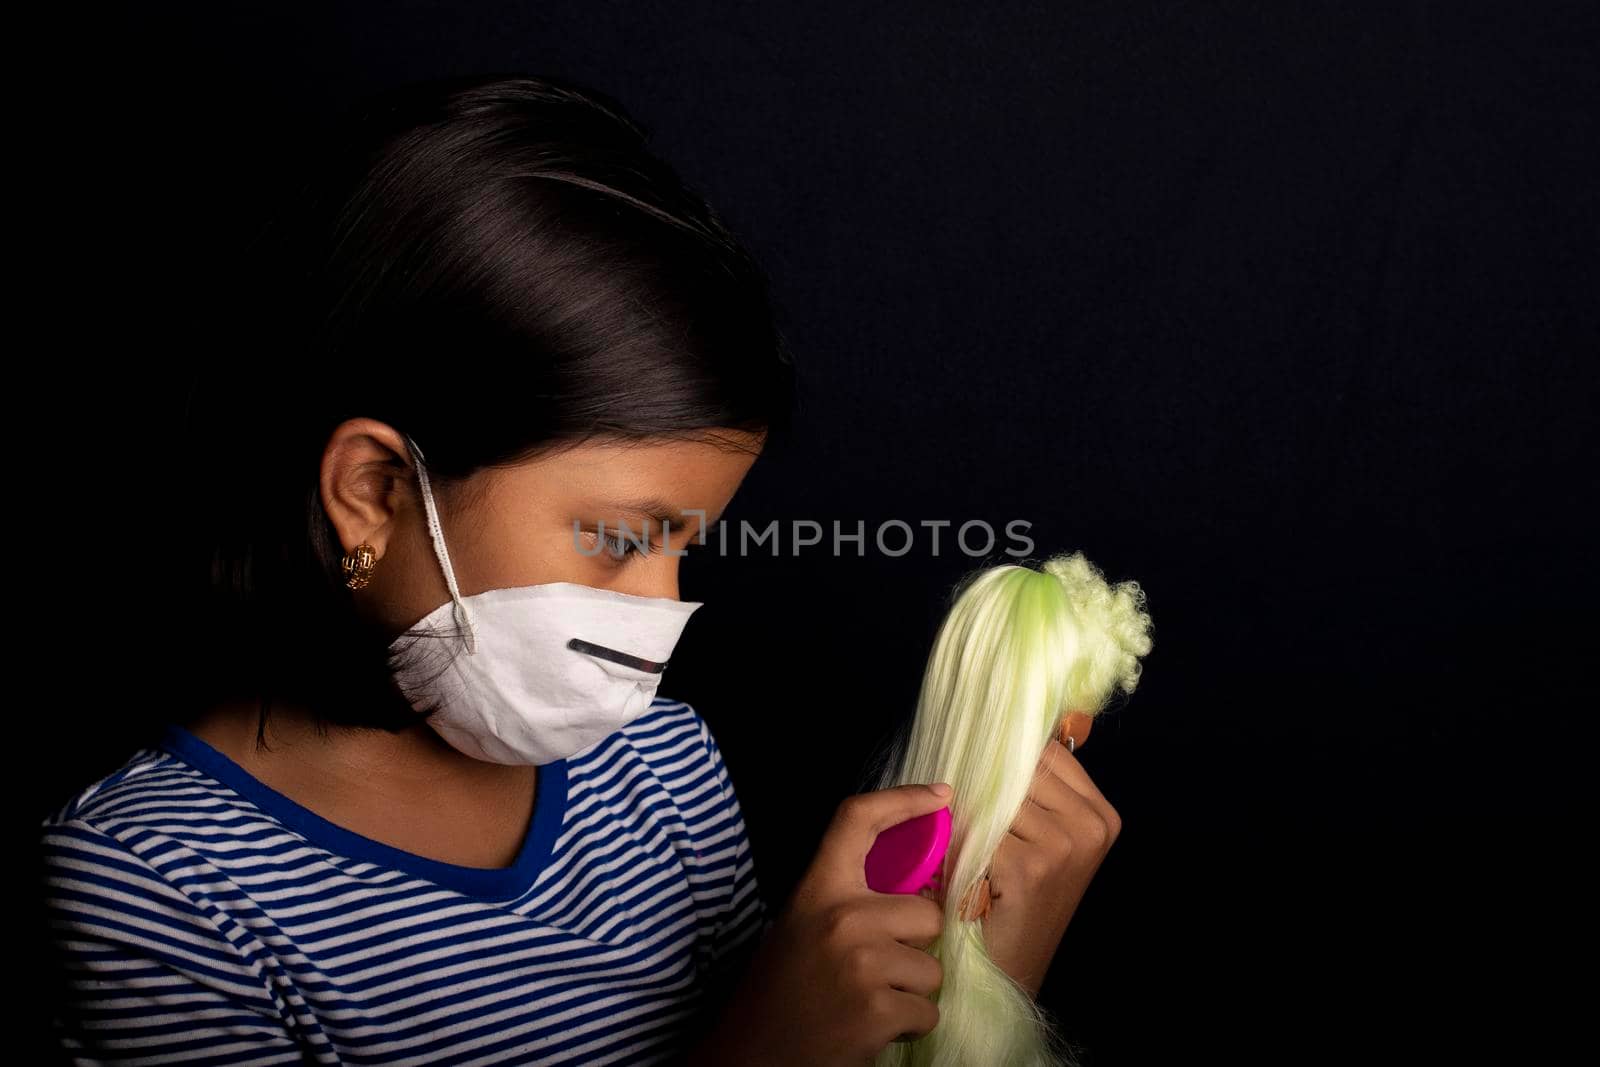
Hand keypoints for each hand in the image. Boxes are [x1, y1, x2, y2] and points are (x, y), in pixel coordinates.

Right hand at [693, 783, 950, 1065]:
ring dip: (911, 990)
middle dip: (916, 943)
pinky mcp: (877, 1010)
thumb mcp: (802, 925)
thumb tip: (916, 884)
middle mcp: (841, 917)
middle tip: (881, 966)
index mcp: (818, 889)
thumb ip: (849, 900)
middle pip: (927, 911)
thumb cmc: (780, 989)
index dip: (905, 800)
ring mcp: (861, 963)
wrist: (751, 1055)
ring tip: (870, 1001)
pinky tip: (872, 1029)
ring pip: (932, 967)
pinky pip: (928, 1009)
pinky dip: (908, 1025)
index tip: (941, 796)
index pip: (858, 820)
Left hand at [963, 714, 1121, 997]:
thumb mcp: (1036, 838)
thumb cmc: (1013, 897)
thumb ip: (1029, 791)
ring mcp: (1066, 846)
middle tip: (978, 834)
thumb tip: (994, 732)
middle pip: (1018, 772)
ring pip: (994, 800)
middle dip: (985, 795)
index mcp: (1100, 813)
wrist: (1009, 967)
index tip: (983, 773)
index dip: (1007, 760)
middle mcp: (1091, 826)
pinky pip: (978, 832)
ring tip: (976, 859)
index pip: (1046, 752)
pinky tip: (971, 878)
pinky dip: (963, 850)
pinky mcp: (1032, 868)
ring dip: (971, 825)